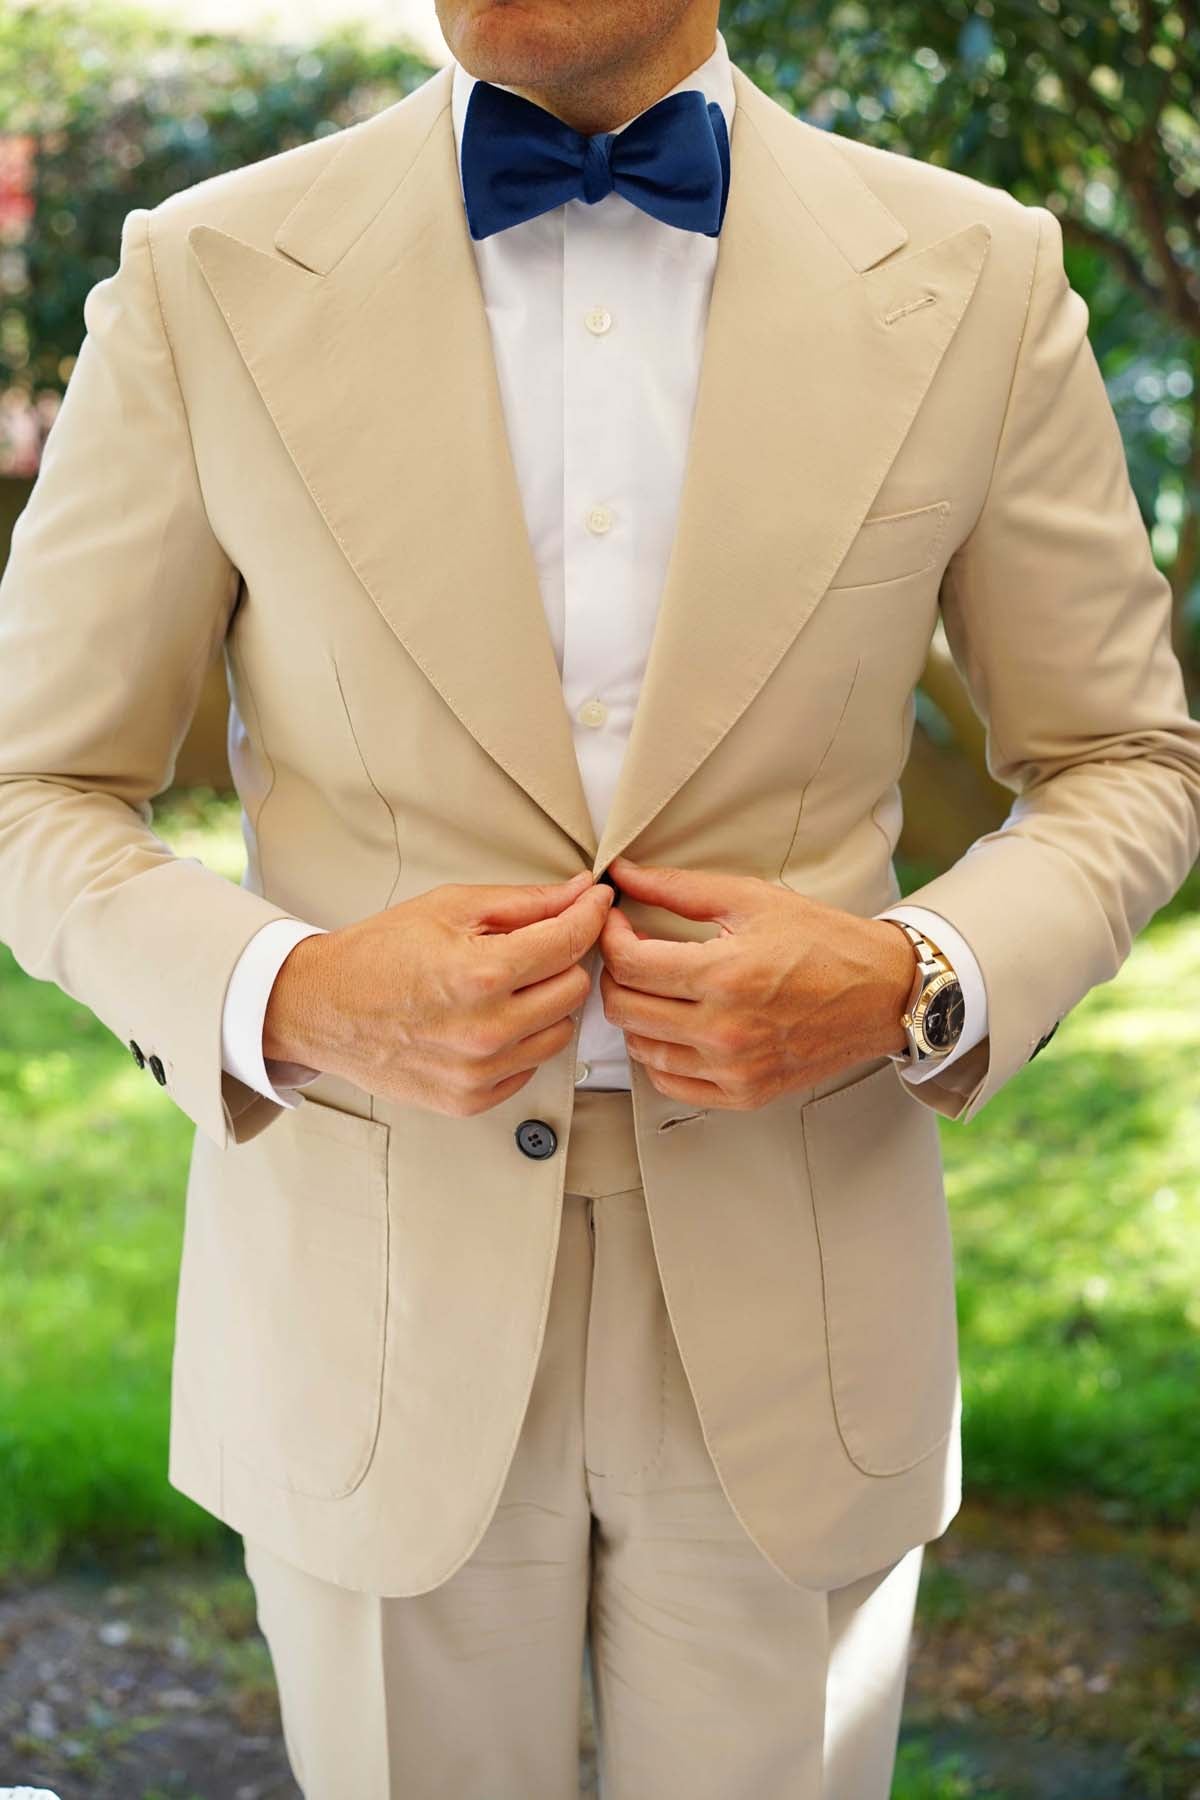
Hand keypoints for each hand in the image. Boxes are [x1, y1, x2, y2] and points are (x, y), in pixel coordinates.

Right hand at [263, 871, 612, 1115]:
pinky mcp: (471, 1099)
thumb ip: (525, 902)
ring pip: (561, 1031)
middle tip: (531, 947)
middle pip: (575, 988)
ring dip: (544, 1004)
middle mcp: (487, 1030)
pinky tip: (486, 1020)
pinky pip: (530, 1066)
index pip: (571, 942)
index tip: (596, 903)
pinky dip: (520, 1041)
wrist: (322, 1008)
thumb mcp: (450, 908)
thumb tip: (580, 892)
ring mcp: (480, 1071)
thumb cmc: (378, 954)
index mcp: (482, 974)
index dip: (590, 914)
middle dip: (561, 960)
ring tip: (503, 987)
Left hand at [598, 853, 915, 1110]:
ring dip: (635, 1013)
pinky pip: (670, 1083)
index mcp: (725, 975)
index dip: (609, 935)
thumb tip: (623, 874)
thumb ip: (679, 888)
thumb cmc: (824, 942)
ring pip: (640, 1048)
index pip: (628, 963)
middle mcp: (725, 1030)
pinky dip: (659, 1055)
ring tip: (656, 986)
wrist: (883, 993)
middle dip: (615, 972)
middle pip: (624, 1008)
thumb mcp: (751, 900)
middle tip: (630, 950)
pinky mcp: (743, 1094)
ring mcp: (733, 1069)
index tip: (615, 920)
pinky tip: (674, 1026)